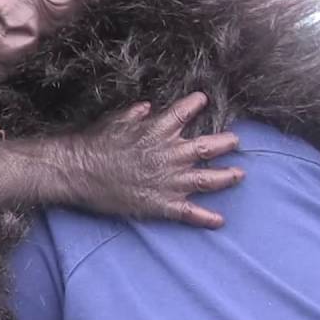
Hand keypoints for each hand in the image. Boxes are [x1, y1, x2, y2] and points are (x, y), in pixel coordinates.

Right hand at [60, 92, 242, 228]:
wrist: (80, 170)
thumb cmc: (95, 143)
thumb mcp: (115, 119)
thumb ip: (135, 113)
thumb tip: (148, 107)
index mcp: (158, 130)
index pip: (184, 112)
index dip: (196, 104)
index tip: (204, 99)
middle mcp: (170, 154)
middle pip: (207, 147)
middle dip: (225, 143)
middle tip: (235, 141)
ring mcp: (169, 180)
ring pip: (207, 179)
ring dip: (226, 177)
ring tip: (239, 175)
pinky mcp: (161, 203)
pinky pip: (189, 212)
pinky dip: (205, 218)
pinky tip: (219, 220)